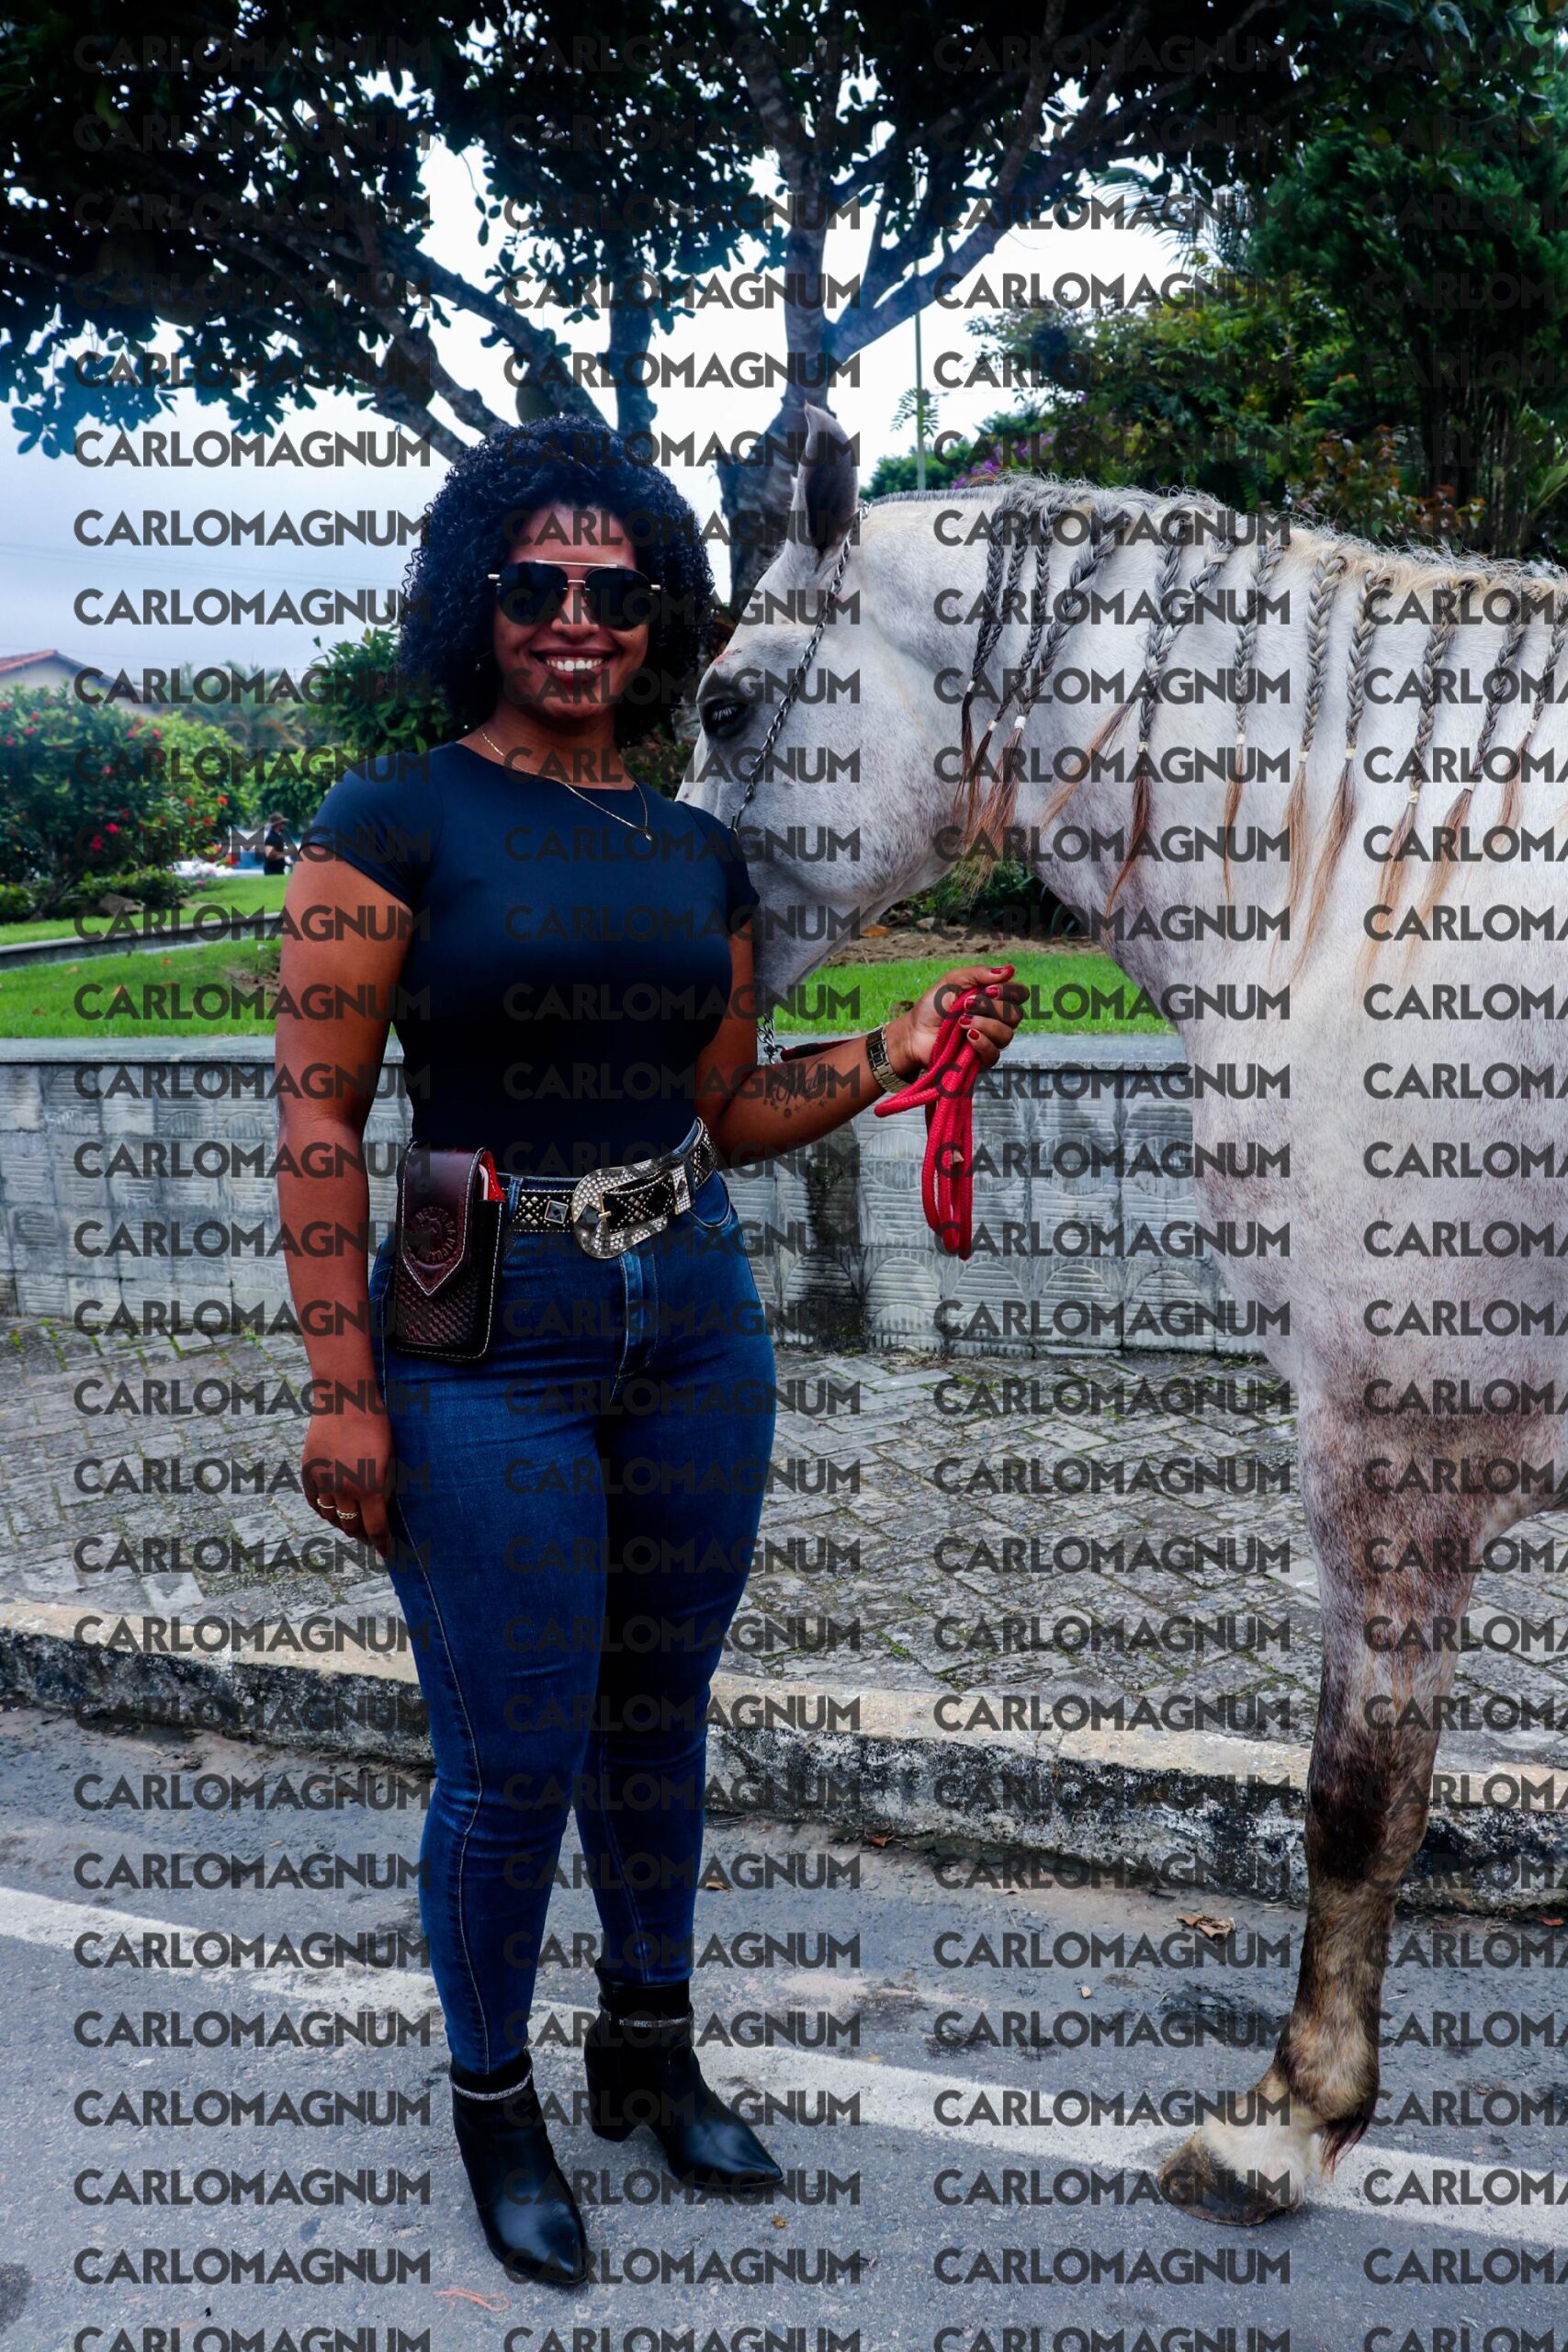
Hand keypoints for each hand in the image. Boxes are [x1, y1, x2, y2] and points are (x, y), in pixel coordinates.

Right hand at [302, 1403, 397, 1558]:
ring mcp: (324, 1482)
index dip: (382, 1544)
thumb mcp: (390, 1460)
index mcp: (371, 1488)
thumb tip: (381, 1513)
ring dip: (342, 1521)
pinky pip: (314, 1501)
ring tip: (351, 1519)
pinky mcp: (309, 1472)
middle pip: (352, 1526)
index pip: (376, 1529)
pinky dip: (323, 1508)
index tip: (387, 1553)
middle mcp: (345, 1490)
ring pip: (331, 1516)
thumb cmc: (377, 1429)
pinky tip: (331, 1508)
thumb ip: (385, 1489)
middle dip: (362, 1533)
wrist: (346, 1401)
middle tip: (369, 1532)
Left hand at [886, 964, 1026, 1077]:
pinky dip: (982, 1043)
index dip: (1010, 991)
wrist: (914, 1032)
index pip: (1020, 994)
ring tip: (961, 1021)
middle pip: (1016, 1015)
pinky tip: (968, 1037)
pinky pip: (994, 1053)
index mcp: (994, 998)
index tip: (988, 990)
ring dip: (984, 1024)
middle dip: (992, 1008)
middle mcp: (997, 1019)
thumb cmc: (932, 1006)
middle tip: (967, 1005)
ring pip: (1007, 1034)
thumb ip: (979, 973)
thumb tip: (1010, 970)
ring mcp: (991, 1040)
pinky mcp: (981, 1059)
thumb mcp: (952, 981)